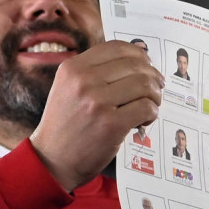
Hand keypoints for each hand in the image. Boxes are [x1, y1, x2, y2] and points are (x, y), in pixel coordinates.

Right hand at [30, 41, 162, 190]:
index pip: (117, 47)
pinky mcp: (112, 124)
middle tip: (156, 88)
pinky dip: (152, 113)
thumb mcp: (68, 88)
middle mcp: (84, 81)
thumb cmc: (66, 125)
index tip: (147, 65)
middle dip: (151, 76)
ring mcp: (98, 102)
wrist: (52, 160)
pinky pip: (146, 108)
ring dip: (154, 96)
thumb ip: (94, 71)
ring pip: (144, 84)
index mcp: (73, 68)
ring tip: (149, 106)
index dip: (139, 54)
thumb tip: (137, 59)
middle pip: (135, 65)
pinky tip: (144, 120)